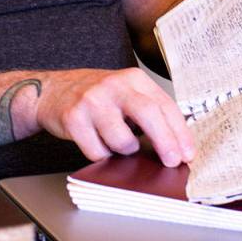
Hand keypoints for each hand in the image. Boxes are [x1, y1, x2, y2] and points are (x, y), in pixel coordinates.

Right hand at [31, 68, 195, 167]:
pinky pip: (97, 151)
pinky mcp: (73, 118)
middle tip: (172, 161)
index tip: (187, 153)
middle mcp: (114, 85)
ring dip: (125, 150)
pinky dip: (102, 154)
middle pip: (149, 115)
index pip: (165, 105)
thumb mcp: (126, 94)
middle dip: (165, 142)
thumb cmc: (98, 97)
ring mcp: (93, 100)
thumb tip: (176, 146)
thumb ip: (150, 112)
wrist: (53, 90)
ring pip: (122, 140)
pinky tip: (98, 143)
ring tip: (119, 143)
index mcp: (134, 79)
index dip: (180, 132)